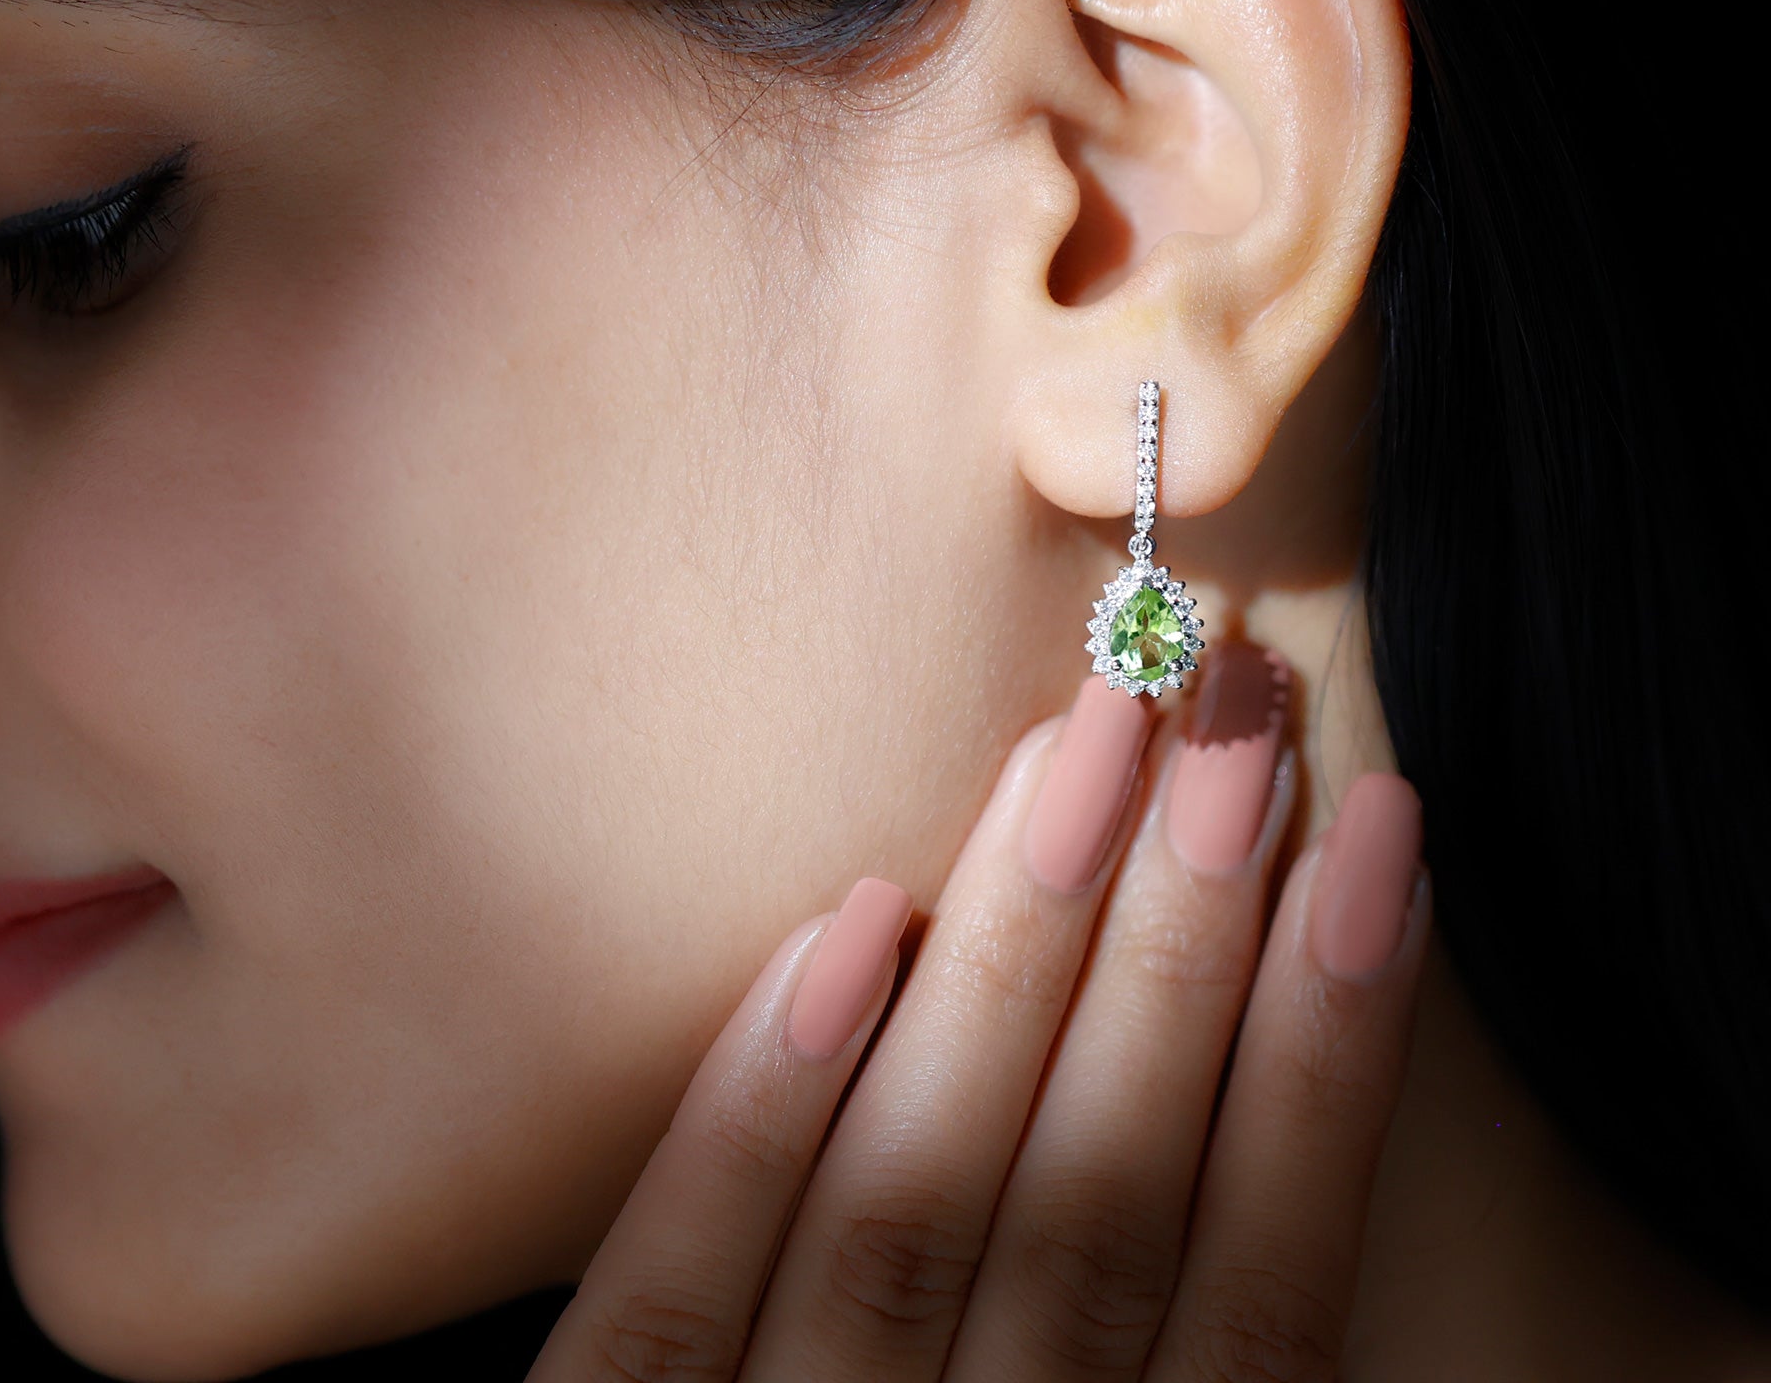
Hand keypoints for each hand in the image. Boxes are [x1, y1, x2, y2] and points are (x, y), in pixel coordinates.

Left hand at [530, 641, 1428, 1381]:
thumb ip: (1154, 1361)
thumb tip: (1254, 1133)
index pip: (1258, 1299)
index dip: (1328, 1063)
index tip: (1374, 841)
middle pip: (1096, 1214)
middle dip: (1183, 955)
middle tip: (1229, 723)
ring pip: (914, 1216)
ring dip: (1008, 967)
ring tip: (1077, 755)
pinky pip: (667, 1304)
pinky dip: (756, 1113)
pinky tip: (843, 923)